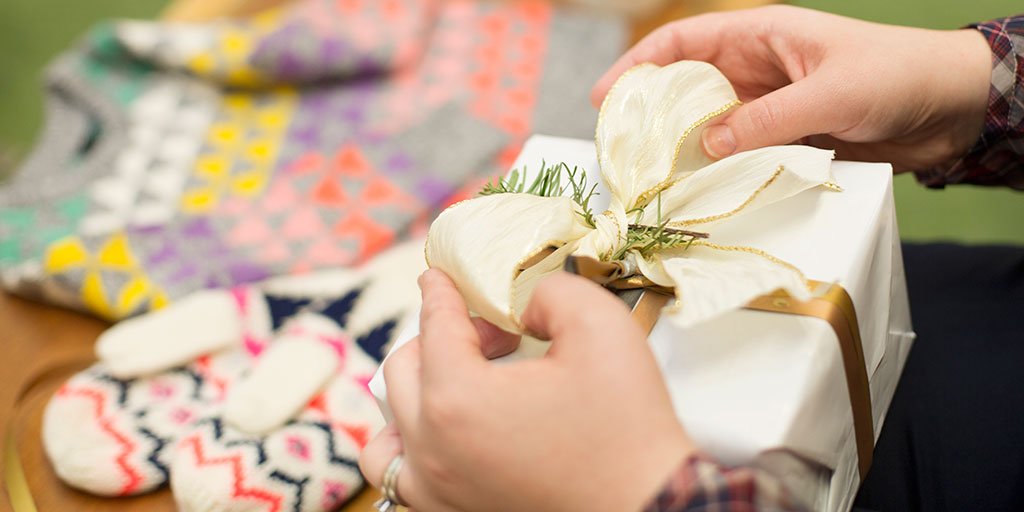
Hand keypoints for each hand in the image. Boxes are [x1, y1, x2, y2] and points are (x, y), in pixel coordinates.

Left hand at [360, 269, 693, 510]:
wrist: (651, 507)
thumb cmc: (628, 426)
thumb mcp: (601, 325)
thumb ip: (551, 291)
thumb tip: (523, 306)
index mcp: (458, 399)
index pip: (434, 324)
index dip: (440, 291)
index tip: (439, 276)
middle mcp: (433, 450)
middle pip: (405, 370)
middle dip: (443, 337)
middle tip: (497, 334)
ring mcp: (437, 492)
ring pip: (388, 431)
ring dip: (415, 394)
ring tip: (461, 383)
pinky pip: (403, 477)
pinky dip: (412, 447)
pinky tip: (450, 435)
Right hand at [591, 5, 991, 172]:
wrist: (953, 108)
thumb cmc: (897, 76)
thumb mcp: (829, 92)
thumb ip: (767, 119)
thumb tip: (708, 146)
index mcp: (761, 37)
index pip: (683, 43)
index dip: (639, 66)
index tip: (606, 97)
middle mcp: (757, 72)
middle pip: (687, 91)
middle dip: (652, 117)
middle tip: (621, 152)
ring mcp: (770, 109)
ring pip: (711, 130)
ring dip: (685, 153)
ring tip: (653, 182)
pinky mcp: (786, 141)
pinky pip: (741, 158)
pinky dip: (720, 174)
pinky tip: (703, 195)